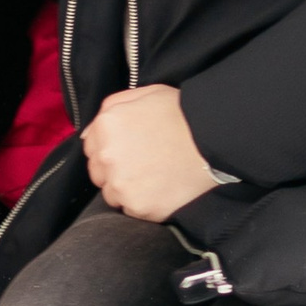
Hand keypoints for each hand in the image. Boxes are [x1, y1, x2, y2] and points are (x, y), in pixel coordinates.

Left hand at [83, 84, 218, 220]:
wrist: (215, 139)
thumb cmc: (183, 114)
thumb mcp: (145, 94)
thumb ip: (111, 109)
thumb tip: (90, 132)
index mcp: (106, 126)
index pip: (91, 148)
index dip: (110, 150)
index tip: (129, 151)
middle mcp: (107, 157)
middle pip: (98, 173)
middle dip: (115, 171)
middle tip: (144, 165)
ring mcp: (122, 185)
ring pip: (113, 195)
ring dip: (128, 190)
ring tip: (155, 178)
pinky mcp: (140, 207)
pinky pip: (132, 211)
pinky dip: (145, 204)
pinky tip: (162, 189)